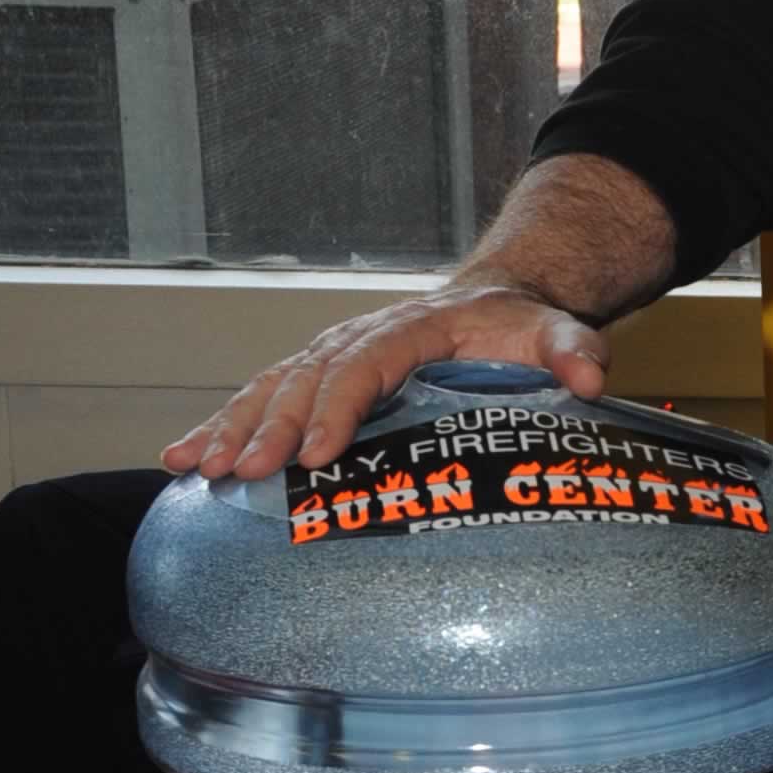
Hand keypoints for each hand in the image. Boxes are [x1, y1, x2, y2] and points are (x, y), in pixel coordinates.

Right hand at [163, 287, 609, 480]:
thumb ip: (573, 348)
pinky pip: (262, 399)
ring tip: (195, 466)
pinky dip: (222, 425)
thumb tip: (589, 376)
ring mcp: (331, 357)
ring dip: (231, 426)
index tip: (318, 452)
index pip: (363, 365)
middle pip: (304, 380)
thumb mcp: (556, 328)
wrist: (493, 301)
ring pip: (271, 388)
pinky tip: (183, 460)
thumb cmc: (520, 325)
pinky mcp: (318, 380)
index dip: (337, 406)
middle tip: (245, 472)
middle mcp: (358, 339)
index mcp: (408, 327)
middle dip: (271, 427)